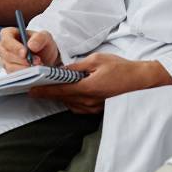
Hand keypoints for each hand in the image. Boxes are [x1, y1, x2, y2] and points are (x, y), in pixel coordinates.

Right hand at [0, 28, 59, 70]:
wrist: (46, 58)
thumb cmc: (42, 44)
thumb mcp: (45, 37)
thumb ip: (39, 38)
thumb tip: (31, 45)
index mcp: (9, 34)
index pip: (6, 39)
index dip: (14, 46)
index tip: (25, 53)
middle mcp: (4, 47)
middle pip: (6, 54)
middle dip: (21, 59)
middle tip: (36, 61)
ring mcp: (5, 60)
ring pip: (9, 65)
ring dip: (24, 67)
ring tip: (37, 65)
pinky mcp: (9, 70)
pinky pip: (13, 74)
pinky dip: (24, 74)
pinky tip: (33, 71)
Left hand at [30, 54, 171, 113]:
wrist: (141, 81)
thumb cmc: (121, 68)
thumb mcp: (97, 60)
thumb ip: (76, 68)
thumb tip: (61, 71)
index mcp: (87, 88)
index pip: (59, 91)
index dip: (43, 90)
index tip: (30, 89)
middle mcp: (88, 102)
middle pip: (62, 99)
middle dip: (49, 92)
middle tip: (36, 86)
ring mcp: (93, 108)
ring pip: (69, 104)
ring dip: (60, 96)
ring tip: (53, 86)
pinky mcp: (97, 110)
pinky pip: (78, 107)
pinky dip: (71, 99)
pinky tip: (71, 91)